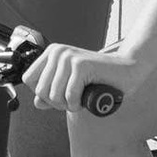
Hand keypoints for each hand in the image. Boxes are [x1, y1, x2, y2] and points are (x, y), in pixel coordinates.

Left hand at [22, 42, 152, 113]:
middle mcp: (58, 52)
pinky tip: (87, 97)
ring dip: (69, 105)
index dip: (43, 94)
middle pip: (40, 91)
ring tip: (82, 97)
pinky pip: (69, 96)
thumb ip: (53, 92)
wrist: (128, 70)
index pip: (29, 79)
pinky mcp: (81, 65)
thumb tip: (37, 103)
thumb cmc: (101, 78)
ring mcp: (68, 57)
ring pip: (53, 96)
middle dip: (57, 103)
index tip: (60, 95)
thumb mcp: (72, 85)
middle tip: (74, 98)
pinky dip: (78, 104)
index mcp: (52, 53)